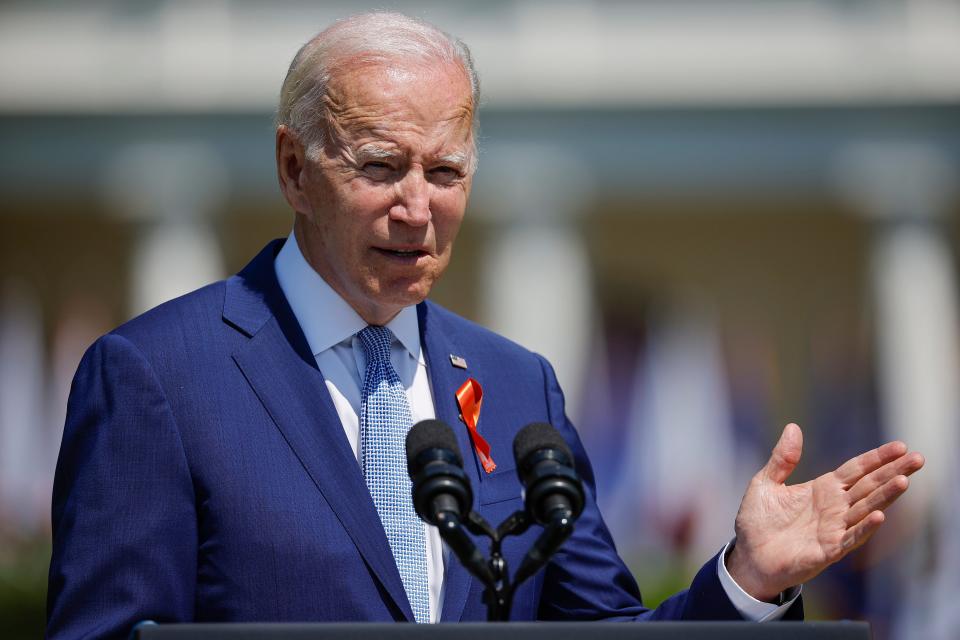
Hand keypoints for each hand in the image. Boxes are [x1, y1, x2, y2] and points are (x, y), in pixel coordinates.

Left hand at [726, 423, 923, 601]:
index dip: (877, 458)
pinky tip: (878, 515)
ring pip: (865, 508)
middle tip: (918, 458)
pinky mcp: (828, 550)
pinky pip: (850, 537)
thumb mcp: (766, 483)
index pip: (856, 469)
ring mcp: (834, 528)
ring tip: (903, 480)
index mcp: (823, 489)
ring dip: (885, 496)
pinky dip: (864, 527)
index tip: (900, 446)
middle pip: (869, 486)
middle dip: (893, 472)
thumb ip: (782, 458)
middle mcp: (834, 507)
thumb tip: (793, 427)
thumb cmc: (758, 522)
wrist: (749, 557)